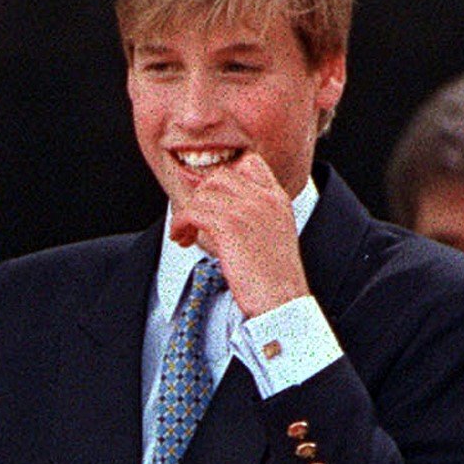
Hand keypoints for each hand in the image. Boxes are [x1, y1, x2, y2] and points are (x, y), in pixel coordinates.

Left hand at [166, 147, 308, 317]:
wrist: (282, 301)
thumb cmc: (274, 279)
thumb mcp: (272, 236)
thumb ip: (252, 216)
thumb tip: (215, 211)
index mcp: (277, 199)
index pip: (250, 163)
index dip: (225, 176)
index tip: (212, 200)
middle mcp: (264, 198)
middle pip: (219, 176)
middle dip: (200, 197)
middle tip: (194, 220)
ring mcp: (248, 209)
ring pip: (202, 193)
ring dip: (187, 213)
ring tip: (186, 234)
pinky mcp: (230, 225)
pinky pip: (192, 211)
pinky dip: (181, 224)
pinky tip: (183, 239)